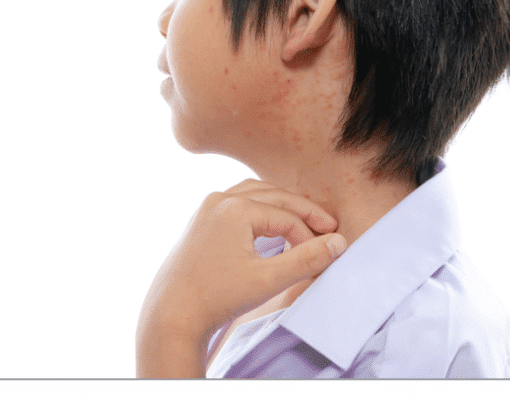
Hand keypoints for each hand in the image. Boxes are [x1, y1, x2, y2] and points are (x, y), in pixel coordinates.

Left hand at [135, 179, 347, 376]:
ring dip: (282, 205)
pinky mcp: (200, 219)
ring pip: (255, 194)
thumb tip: (338, 243)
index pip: (287, 217)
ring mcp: (207, 207)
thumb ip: (306, 259)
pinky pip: (238, 202)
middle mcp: (219, 200)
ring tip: (304, 221)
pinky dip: (260, 208)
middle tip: (328, 226)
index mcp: (235, 209)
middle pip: (274, 196)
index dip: (311, 236)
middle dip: (303, 212)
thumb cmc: (215, 298)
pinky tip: (271, 223)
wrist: (171, 315)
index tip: (327, 252)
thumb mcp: (268, 280)